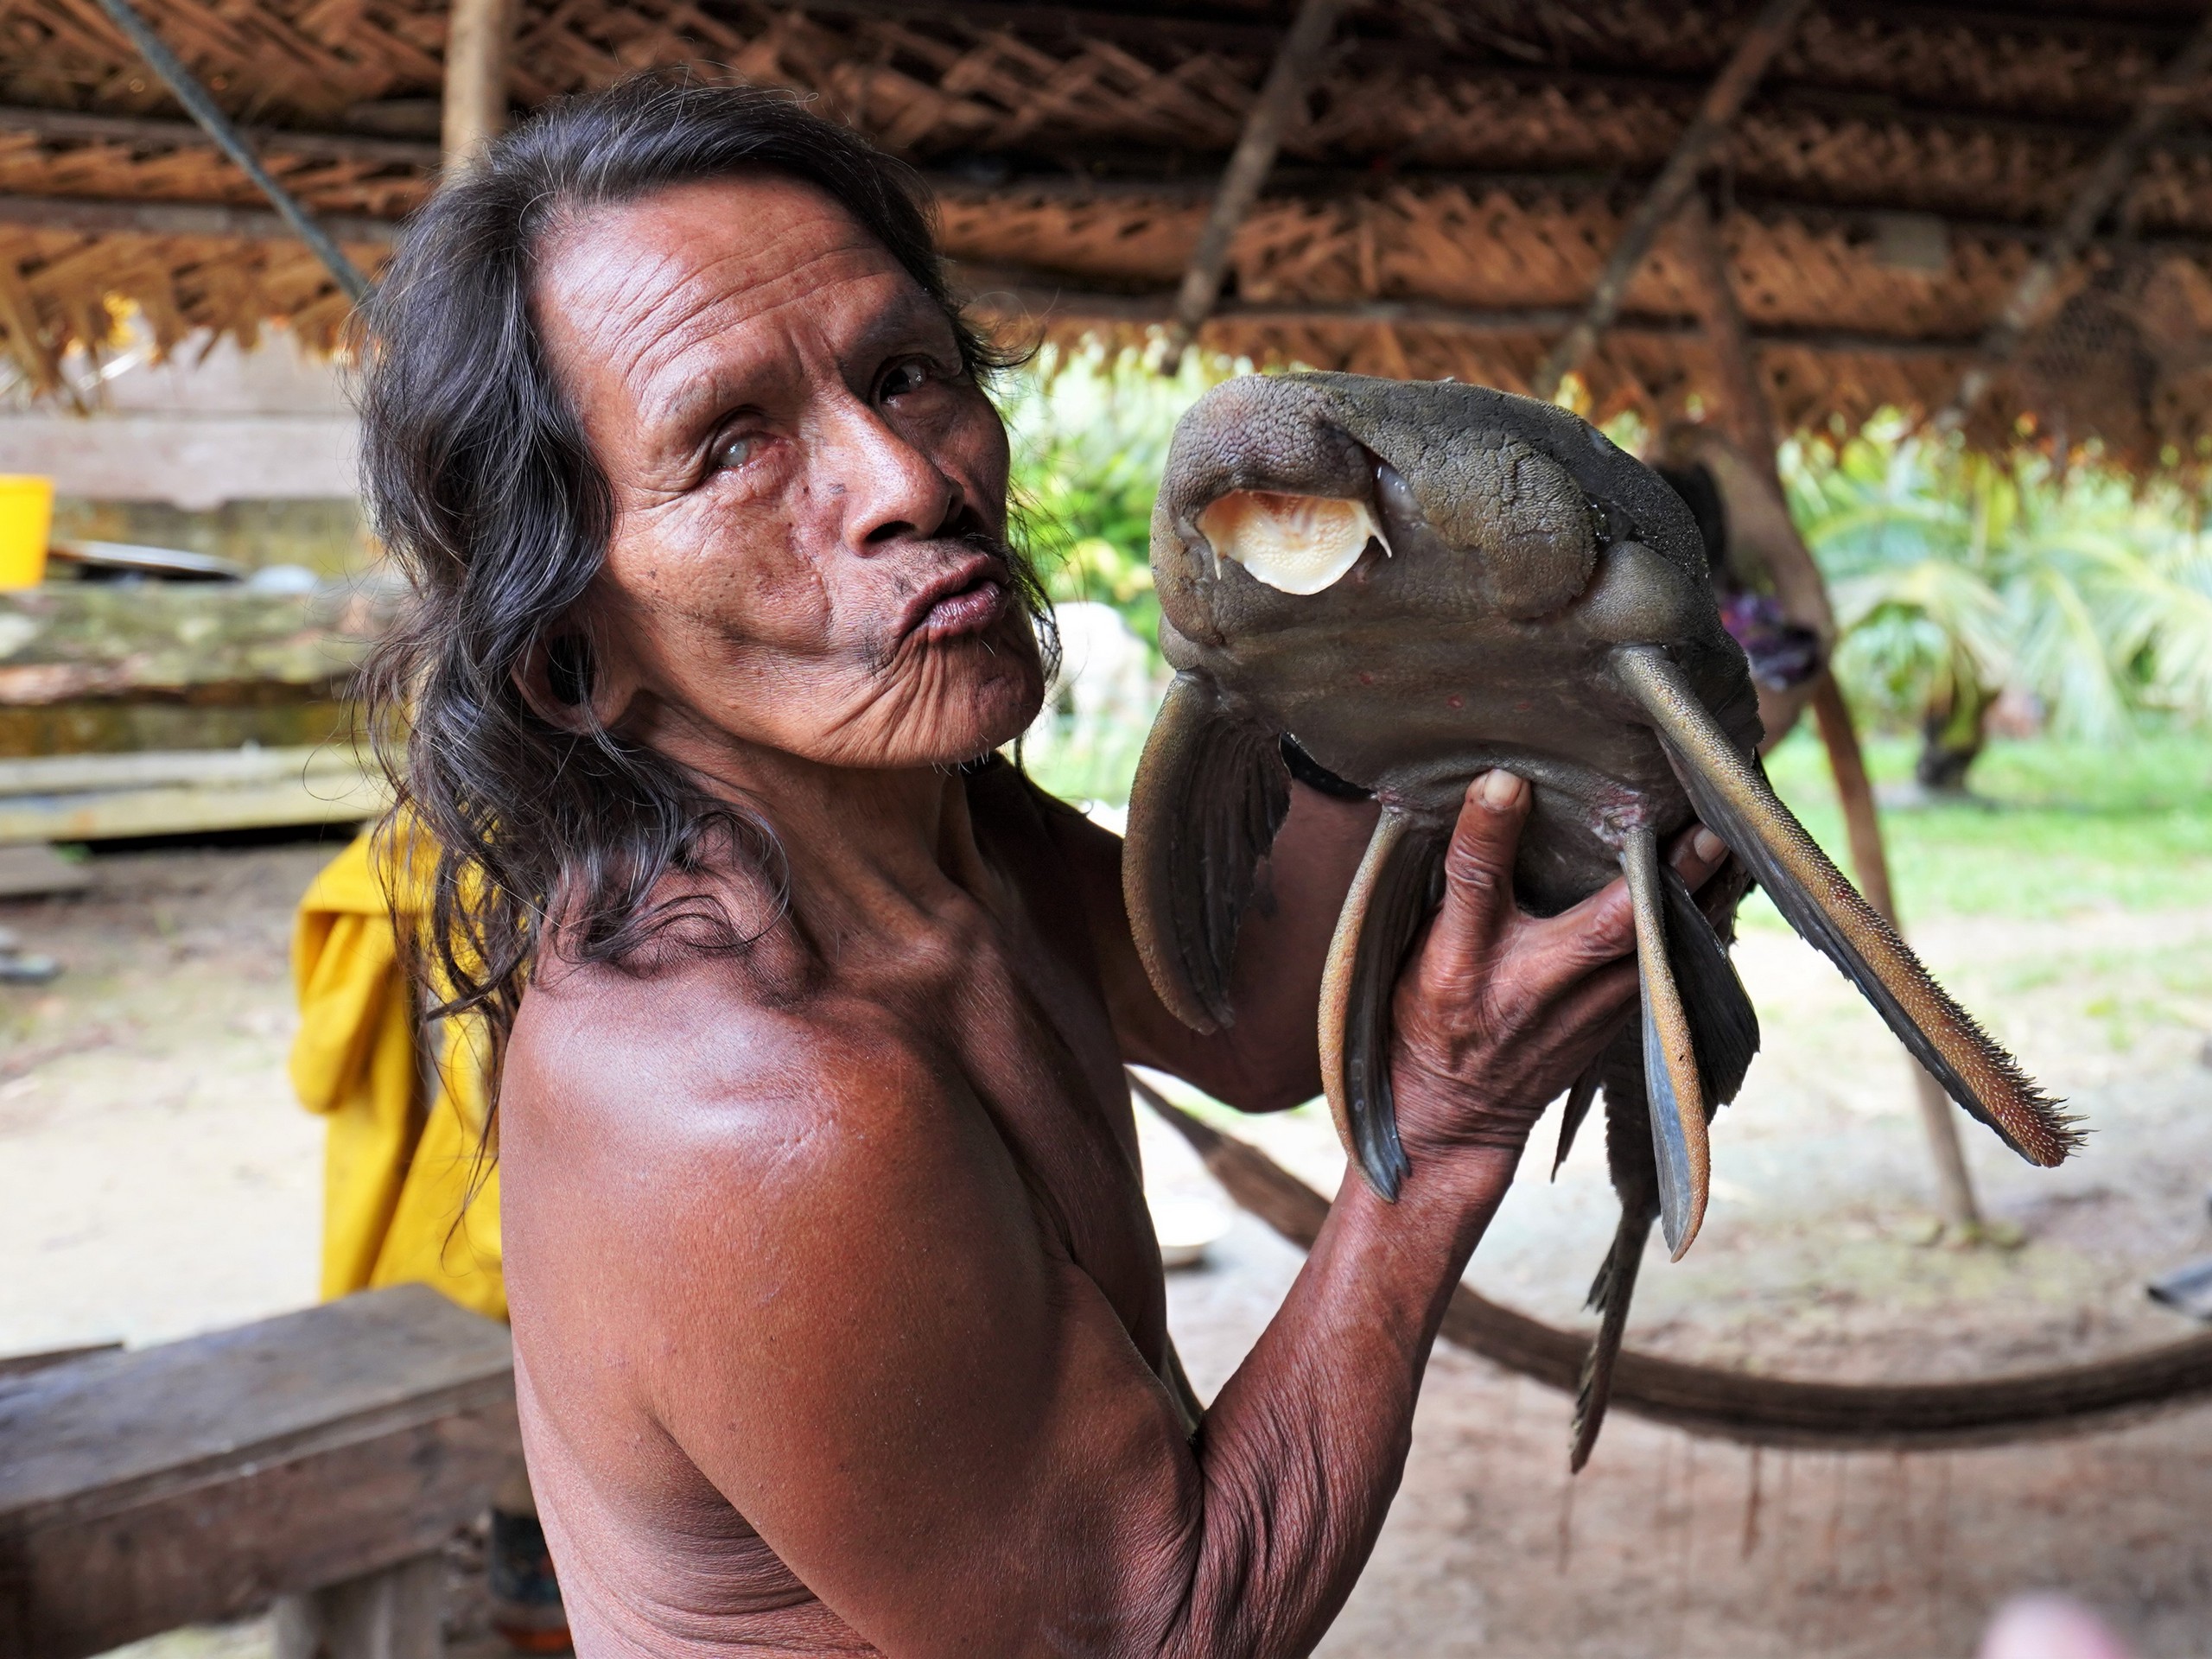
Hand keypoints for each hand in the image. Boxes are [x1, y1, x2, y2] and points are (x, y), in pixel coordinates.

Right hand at [1386, 770, 1728, 1174]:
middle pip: (1610, 924)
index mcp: (1464, 961)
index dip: (1489, 830)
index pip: (1475, 883)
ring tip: (1739, 831)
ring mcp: (1590, 1007)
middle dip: (1662, 874)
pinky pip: (1671, 962)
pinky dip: (1701, 919)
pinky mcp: (1622, 1016)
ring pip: (1660, 946)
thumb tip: (1493, 786)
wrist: (1456, 1113)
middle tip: (1708, 824)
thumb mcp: (1420, 949)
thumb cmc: (1431, 1016)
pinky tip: (1727, 877)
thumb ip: (1460, 876)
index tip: (1508, 780)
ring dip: (1702, 893)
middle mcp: (1532, 985)